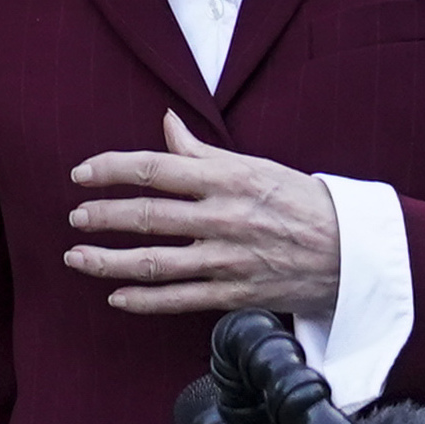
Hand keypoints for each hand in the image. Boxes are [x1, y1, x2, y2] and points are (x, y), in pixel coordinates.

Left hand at [65, 112, 342, 318]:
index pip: (154, 168)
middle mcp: (222, 217)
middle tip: (75, 217)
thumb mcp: (254, 166)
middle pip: (147, 216)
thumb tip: (166, 123)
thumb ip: (202, 151)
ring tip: (76, 257)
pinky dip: (142, 300)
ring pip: (153, 263)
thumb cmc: (299, 202)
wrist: (349, 253)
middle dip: (102, 216)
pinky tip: (115, 296)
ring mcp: (225, 259)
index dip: (110, 169)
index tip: (80, 174)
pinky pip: (177, 300)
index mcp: (226, 178)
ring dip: (107, 261)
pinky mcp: (232, 294)